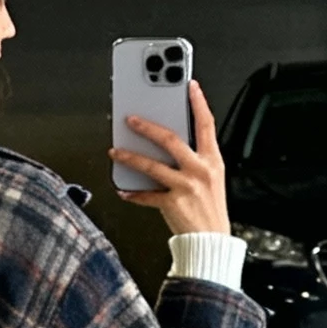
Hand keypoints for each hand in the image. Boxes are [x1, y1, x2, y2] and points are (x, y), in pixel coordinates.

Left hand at [109, 81, 230, 234]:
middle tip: (130, 119)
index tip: (190, 86)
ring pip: (152, 165)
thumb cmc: (209, 209)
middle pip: (171, 140)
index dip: (198, 103)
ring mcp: (186, 186)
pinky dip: (133, 193)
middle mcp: (200, 170)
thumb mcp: (210, 178)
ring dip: (130, 157)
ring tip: (115, 151)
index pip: (206, 124)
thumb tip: (167, 142)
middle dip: (148, 127)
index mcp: (212, 160)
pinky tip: (123, 189)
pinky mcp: (172, 203)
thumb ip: (194, 158)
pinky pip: (147, 195)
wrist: (211, 241)